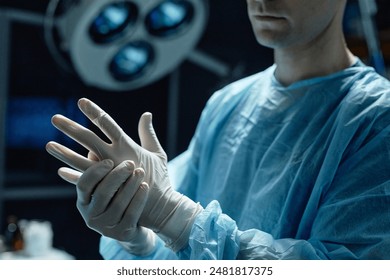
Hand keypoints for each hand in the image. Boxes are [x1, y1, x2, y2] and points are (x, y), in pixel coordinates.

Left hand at [46, 98, 202, 251]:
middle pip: (88, 139)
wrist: (158, 205)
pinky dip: (72, 176)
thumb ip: (148, 133)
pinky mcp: (104, 189)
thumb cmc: (160, 178)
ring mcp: (107, 174)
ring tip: (48, 145)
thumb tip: (147, 114)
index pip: (108, 124)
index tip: (81, 101)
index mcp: (128, 146)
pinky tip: (60, 171)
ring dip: (63, 152)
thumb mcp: (158, 153)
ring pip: (80, 161)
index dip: (94, 112)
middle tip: (54, 119)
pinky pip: (84, 181)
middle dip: (71, 128)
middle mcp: (115, 158)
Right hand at [63, 159, 155, 254]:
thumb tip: (92, 150)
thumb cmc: (118, 197)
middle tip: (130, 163)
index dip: (95, 173)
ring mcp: (106, 227)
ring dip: (130, 185)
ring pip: (118, 203)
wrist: (134, 226)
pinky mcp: (122, 234)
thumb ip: (100, 169)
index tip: (109, 161)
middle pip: (103, 193)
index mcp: (84, 201)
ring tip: (140, 171)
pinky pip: (131, 214)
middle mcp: (91, 216)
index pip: (84, 185)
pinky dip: (139, 198)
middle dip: (117, 176)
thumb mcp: (108, 185)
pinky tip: (145, 186)